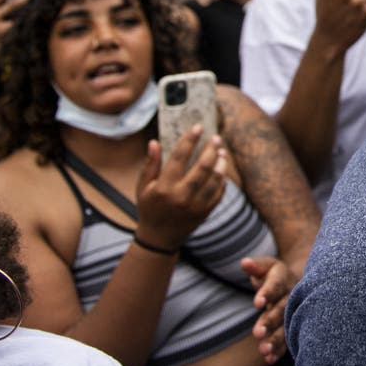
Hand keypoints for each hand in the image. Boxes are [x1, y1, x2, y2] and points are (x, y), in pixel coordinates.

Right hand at [135, 127, 228, 250]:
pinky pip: (219, 192)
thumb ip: (150, 165)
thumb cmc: (149, 209)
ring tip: (222, 152)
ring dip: (221, 163)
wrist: (159, 239)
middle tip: (216, 138)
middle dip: (211, 149)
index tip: (198, 127)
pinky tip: (222, 169)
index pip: (179, 157)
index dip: (190, 140)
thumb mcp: (143, 187)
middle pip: (203, 167)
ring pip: (215, 179)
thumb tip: (154, 142)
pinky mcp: (205, 212)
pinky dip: (223, 179)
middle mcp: (181, 196)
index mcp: (164, 187)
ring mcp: (196, 206)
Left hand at [241, 257, 296, 364]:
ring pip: (286, 326)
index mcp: (283, 279)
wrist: (299, 282)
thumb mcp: (267, 266)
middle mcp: (291, 297)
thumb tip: (244, 263)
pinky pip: (288, 338)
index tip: (257, 303)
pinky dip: (279, 350)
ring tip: (263, 350)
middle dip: (270, 321)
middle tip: (257, 333)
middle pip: (281, 309)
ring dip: (276, 339)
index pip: (275, 285)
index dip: (267, 293)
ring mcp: (294, 313)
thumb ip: (256, 266)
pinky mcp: (293, 326)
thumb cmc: (275, 275)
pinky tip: (269, 359)